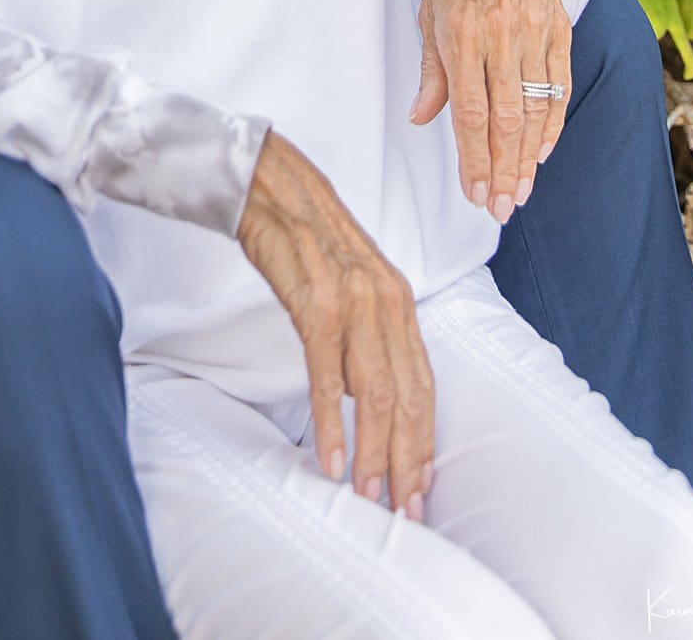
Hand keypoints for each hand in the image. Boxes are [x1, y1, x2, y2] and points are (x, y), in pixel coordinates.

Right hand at [238, 130, 432, 520]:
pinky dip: (332, 420)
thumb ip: (365, 334)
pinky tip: (329, 456)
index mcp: (398, 299)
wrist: (268, 184)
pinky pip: (328, 373)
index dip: (424, 438)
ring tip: (369, 495)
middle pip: (407, 395)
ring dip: (374, 451)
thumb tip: (367, 394)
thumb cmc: (304, 234)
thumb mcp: (348, 283)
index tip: (420, 484)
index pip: (422, 383)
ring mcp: (353, 302)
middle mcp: (386, 301)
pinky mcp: (316, 302)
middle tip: (404, 509)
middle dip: (407, 459)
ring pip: (375, 391)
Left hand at [410, 0, 571, 221]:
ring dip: (528, 157)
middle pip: (506, 121)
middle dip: (503, 172)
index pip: (470, 114)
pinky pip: (560, 85)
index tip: (474, 195)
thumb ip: (431, 71)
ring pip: (536, 109)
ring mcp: (534, 32)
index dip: (474, 161)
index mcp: (461, 33)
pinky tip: (542, 150)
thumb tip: (422, 119)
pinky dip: (552, 122)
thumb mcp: (430, 12)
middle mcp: (501, 36)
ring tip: (519, 192)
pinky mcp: (559, 27)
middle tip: (500, 209)